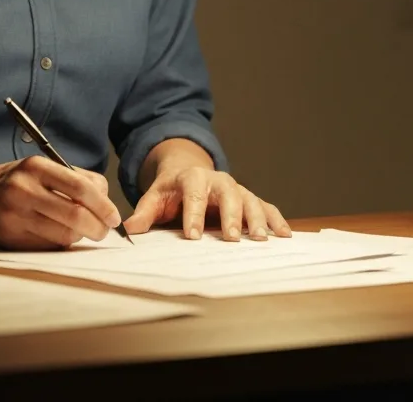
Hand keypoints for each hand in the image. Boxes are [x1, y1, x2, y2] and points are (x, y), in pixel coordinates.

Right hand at [0, 156, 122, 249]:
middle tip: (105, 230)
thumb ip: (72, 178)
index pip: (80, 187)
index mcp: (36, 167)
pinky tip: (60, 235)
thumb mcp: (38, 167)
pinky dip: (62, 243)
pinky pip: (49, 245)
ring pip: (64, 234)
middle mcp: (25, 190)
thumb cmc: (12, 180)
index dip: (103, 204)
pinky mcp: (12, 237)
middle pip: (76, 215)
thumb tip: (105, 199)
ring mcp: (17, 215)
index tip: (113, 216)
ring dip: (81, 237)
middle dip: (98, 227)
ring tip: (83, 232)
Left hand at [124, 167, 289, 241]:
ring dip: (257, 219)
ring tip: (260, 239)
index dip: (193, 214)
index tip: (193, 236)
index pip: (193, 194)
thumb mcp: (155, 197)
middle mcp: (218, 181)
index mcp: (193, 177)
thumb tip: (128, 228)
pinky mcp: (249, 199)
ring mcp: (236, 189)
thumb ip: (144, 212)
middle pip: (228, 194)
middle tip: (232, 238)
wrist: (188, 172)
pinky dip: (276, 219)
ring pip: (250, 200)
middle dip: (230, 216)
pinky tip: (285, 235)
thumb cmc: (171, 190)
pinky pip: (266, 207)